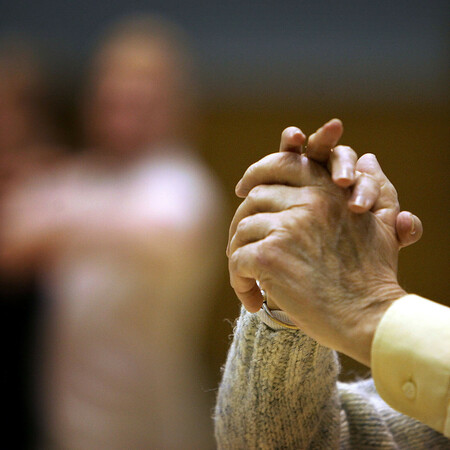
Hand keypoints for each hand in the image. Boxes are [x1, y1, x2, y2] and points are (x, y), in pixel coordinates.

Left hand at [227, 121, 421, 364]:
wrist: (370, 319)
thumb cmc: (374, 276)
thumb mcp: (382, 223)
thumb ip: (377, 187)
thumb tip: (369, 157)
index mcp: (329, 190)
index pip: (283, 164)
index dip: (257, 172)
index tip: (242, 187)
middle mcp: (307, 202)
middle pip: (254, 198)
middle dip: (241, 220)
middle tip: (238, 244)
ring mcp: (287, 227)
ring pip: (241, 230)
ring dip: (238, 254)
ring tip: (248, 277)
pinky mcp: (270, 256)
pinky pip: (237, 260)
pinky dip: (238, 280)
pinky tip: (253, 299)